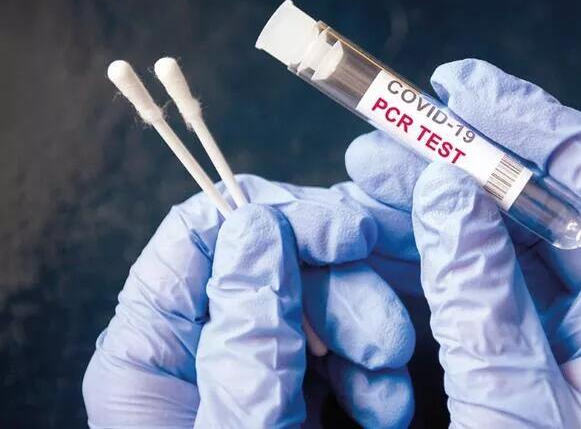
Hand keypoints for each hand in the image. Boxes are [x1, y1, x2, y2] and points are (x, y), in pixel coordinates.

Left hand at [83, 176, 414, 427]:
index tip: (347, 232)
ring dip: (365, 330)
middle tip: (387, 336)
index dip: (275, 217)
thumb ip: (248, 336)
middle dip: (340, 287)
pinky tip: (387, 401)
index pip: (199, 235)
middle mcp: (198, 344)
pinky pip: (334, 345)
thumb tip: (258, 231)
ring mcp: (248, 361)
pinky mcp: (290, 386)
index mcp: (152, 350)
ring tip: (390, 385)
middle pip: (269, 259)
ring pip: (313, 298)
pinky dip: (370, 365)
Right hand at [343, 59, 580, 426]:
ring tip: (366, 173)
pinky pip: (487, 279)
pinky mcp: (540, 348)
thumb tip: (449, 196)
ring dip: (436, 202)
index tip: (462, 90)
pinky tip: (387, 234)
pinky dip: (434, 253)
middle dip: (462, 159)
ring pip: (508, 236)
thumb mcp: (517, 414)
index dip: (533, 122)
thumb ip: (482, 302)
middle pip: (549, 200)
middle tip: (388, 133)